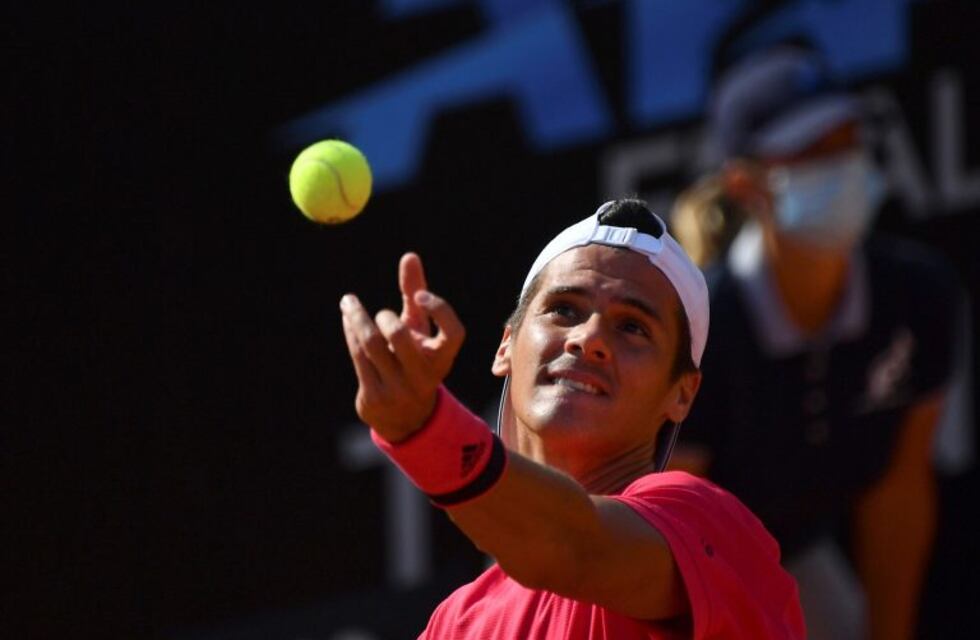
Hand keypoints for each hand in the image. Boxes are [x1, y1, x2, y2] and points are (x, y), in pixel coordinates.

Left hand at [340, 253, 464, 440]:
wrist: (406, 418)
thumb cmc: (415, 360)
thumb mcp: (420, 331)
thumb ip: (416, 294)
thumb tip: (409, 256)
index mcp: (443, 358)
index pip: (454, 332)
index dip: (440, 310)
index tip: (420, 296)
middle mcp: (424, 375)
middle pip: (400, 336)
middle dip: (384, 317)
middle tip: (382, 314)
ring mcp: (398, 388)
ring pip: (372, 345)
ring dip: (357, 318)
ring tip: (348, 303)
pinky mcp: (374, 397)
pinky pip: (358, 357)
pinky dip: (351, 333)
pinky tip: (348, 319)